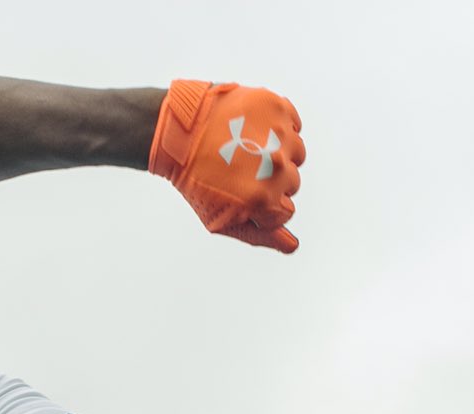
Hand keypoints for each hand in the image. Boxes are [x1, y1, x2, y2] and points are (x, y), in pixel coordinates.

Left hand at [149, 80, 304, 252]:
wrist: (176, 133)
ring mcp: (279, 135)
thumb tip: (292, 245)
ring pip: (297, 152)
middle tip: (241, 168)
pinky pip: (293, 122)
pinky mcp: (276, 107)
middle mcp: (277, 168)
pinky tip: (254, 128)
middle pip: (293, 183)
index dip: (265, 205)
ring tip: (248, 147)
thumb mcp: (222, 218)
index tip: (244, 191)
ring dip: (279, 152)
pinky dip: (279, 126)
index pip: (285, 211)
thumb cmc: (196, 180)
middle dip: (272, 180)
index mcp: (264, 200)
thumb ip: (259, 235)